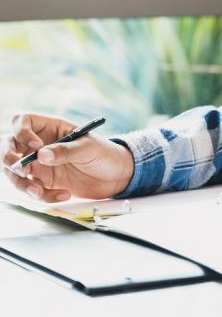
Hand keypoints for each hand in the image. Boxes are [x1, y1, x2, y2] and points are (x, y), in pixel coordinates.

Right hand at [2, 113, 133, 201]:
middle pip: (8, 145)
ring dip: (22, 183)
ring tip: (39, 191)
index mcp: (50, 128)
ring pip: (13, 171)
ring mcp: (38, 163)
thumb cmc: (105, 154)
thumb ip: (66, 151)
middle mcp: (39, 144)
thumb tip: (41, 154)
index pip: (22, 120)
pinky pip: (31, 189)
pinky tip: (63, 195)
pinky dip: (42, 195)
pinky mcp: (43, 181)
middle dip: (8, 158)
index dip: (21, 131)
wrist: (116, 176)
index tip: (35, 145)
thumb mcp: (89, 148)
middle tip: (22, 171)